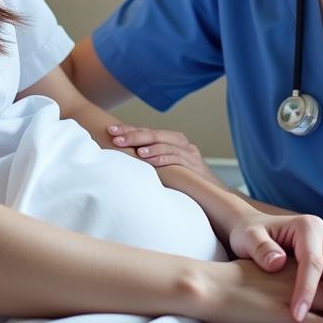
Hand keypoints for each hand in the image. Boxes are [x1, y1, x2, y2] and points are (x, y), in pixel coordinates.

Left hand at [106, 124, 224, 185]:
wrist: (212, 193)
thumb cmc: (183, 180)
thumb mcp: (164, 167)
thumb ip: (148, 160)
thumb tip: (119, 159)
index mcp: (170, 139)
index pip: (145, 131)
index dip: (127, 129)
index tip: (110, 130)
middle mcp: (180, 141)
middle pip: (154, 134)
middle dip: (134, 136)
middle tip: (116, 139)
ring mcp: (189, 151)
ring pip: (165, 144)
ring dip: (148, 146)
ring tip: (135, 150)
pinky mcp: (194, 164)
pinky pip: (177, 158)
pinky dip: (163, 158)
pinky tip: (150, 160)